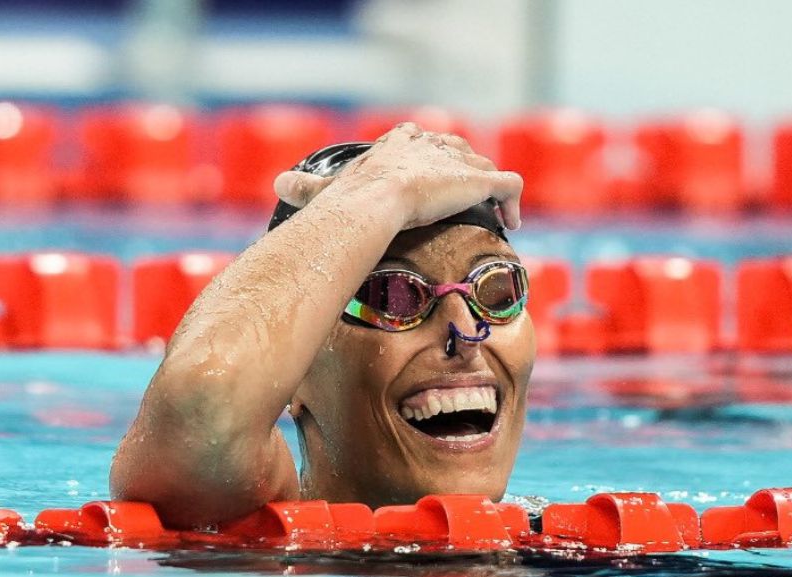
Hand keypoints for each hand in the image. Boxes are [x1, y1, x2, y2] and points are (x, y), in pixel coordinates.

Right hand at [272, 123, 522, 229]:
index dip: (426, 155)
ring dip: (488, 189)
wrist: (378, 198)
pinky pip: (510, 186)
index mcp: (400, 144)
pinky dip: (514, 204)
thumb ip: (306, 189)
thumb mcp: (327, 190)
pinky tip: (512, 224)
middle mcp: (432, 145)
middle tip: (464, 200)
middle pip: (456, 149)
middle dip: (463, 171)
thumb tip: (277, 186)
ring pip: (483, 166)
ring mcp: (459, 162)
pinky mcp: (480, 179)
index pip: (417, 137)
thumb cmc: (352, 197)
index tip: (427, 178)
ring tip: (492, 215)